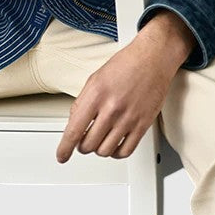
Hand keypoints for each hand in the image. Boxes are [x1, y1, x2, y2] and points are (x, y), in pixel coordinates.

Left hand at [55, 12, 193, 162]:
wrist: (153, 58)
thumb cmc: (126, 64)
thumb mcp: (95, 78)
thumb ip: (83, 101)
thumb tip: (74, 122)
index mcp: (96, 94)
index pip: (74, 130)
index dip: (65, 147)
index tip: (62, 155)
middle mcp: (111, 108)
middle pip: (88, 145)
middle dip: (82, 146)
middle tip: (83, 140)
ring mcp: (128, 118)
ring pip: (105, 151)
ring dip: (99, 149)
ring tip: (100, 140)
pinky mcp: (142, 125)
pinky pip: (125, 151)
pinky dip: (116, 153)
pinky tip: (114, 145)